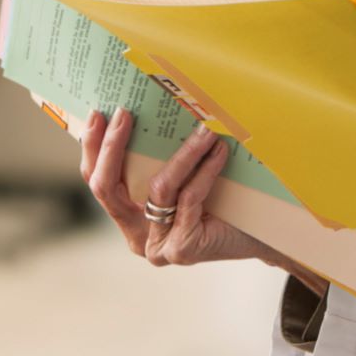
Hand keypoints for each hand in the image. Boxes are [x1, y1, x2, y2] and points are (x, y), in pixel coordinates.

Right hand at [81, 108, 328, 295]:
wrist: (262, 235)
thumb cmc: (222, 200)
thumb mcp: (183, 176)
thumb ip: (160, 157)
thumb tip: (149, 106)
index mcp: (129, 218)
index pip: (99, 182)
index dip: (93, 149)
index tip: (98, 114)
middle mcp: (136, 235)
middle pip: (108, 189)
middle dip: (113, 147)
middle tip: (124, 113)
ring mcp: (158, 245)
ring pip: (158, 186)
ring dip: (182, 152)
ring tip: (203, 126)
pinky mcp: (182, 248)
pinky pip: (189, 197)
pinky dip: (205, 169)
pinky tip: (219, 149)